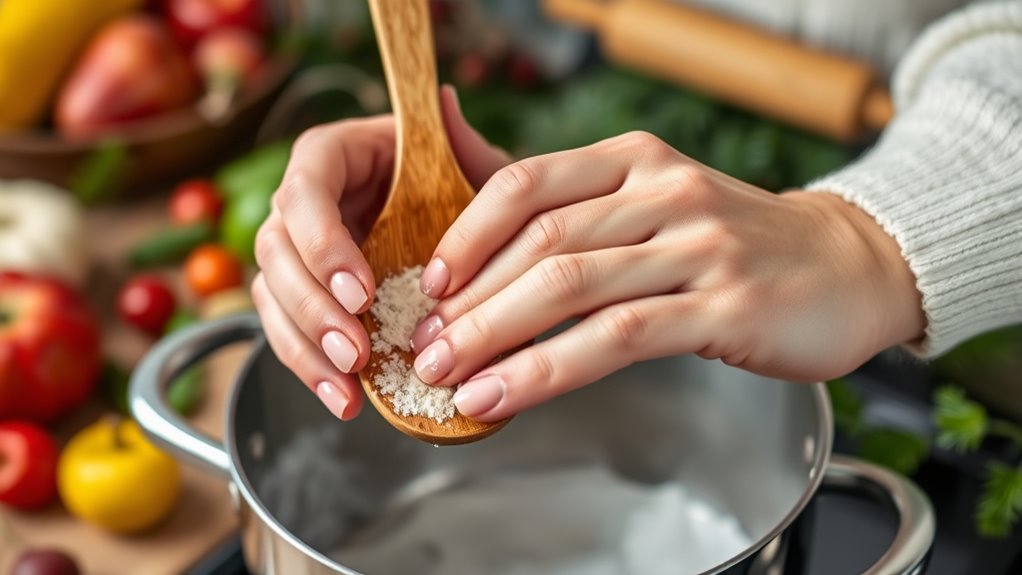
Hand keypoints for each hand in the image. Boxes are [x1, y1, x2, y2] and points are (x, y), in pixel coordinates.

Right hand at [251, 86, 509, 420]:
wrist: (456, 230)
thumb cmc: (458, 189)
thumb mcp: (472, 169)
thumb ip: (460, 145)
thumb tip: (444, 101)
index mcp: (332, 158)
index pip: (304, 191)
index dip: (323, 243)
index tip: (360, 290)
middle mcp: (302, 203)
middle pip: (276, 252)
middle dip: (313, 307)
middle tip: (355, 349)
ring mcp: (298, 253)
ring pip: (271, 297)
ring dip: (306, 346)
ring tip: (347, 385)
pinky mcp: (305, 296)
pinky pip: (289, 332)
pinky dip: (311, 369)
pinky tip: (343, 397)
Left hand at [412, 131, 925, 421]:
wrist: (849, 266)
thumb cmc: (733, 242)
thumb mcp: (652, 199)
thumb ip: (568, 198)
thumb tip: (463, 158)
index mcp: (636, 161)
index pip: (529, 182)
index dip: (467, 233)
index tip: (432, 283)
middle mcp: (664, 192)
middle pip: (542, 240)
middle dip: (471, 301)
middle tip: (424, 345)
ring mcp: (698, 246)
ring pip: (571, 286)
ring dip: (495, 336)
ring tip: (447, 375)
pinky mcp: (725, 304)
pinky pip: (617, 336)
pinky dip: (548, 368)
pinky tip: (505, 393)